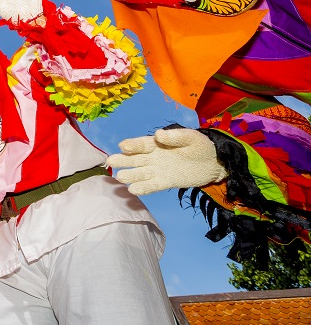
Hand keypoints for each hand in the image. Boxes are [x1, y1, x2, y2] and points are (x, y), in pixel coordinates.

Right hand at [106, 127, 227, 194]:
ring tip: (119, 178)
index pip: (142, 144)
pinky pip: (152, 185)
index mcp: (159, 143)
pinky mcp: (166, 182)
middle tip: (110, 162)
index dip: (133, 145)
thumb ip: (175, 137)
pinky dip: (143, 188)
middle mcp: (155, 157)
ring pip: (141, 173)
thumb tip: (158, 135)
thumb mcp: (191, 138)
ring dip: (130, 175)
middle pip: (136, 158)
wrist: (214, 163)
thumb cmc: (201, 146)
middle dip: (123, 160)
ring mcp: (159, 170)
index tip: (123, 146)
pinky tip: (132, 190)